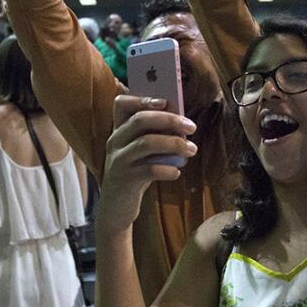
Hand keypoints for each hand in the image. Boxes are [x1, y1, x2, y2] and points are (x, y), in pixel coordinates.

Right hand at [95, 95, 198, 233]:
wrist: (116, 207)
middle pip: (140, 120)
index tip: (165, 101)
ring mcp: (118, 160)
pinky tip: (176, 172)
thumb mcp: (140, 152)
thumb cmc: (135, 173)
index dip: (142, 99)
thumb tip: (182, 123)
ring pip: (146, 143)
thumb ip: (154, 136)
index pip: (121, 104)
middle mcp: (115, 141)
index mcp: (119, 130)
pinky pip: (150, 170)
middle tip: (191, 126)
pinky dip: (167, 169)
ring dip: (174, 144)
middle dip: (169, 120)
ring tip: (191, 149)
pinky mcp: (125, 179)